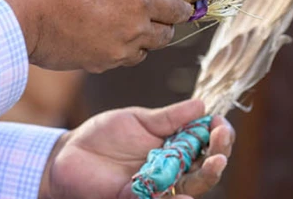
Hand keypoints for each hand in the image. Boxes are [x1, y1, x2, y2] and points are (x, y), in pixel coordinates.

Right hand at [0, 0, 191, 71]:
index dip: (183, 5)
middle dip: (164, 23)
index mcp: (140, 1)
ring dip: (142, 40)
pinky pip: (118, 60)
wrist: (24, 14)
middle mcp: (134, 31)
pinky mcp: (96, 65)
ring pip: (143, 51)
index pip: (177, 10)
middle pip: (165, 36)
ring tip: (126, 23)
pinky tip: (103, 34)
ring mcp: (116, 53)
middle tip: (153, 11)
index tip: (183, 2)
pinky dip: (119, 50)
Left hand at [40, 99, 233, 198]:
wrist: (71, 152)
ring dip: (205, 176)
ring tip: (214, 162)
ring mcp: (155, 186)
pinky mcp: (134, 198)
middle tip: (221, 141)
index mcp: (174, 148)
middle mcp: (171, 170)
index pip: (205, 144)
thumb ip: (168, 118)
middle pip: (204, 169)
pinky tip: (184, 195)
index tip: (221, 123)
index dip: (218, 135)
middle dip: (218, 154)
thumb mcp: (138, 120)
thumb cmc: (105, 135)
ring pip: (188, 188)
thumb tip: (202, 104)